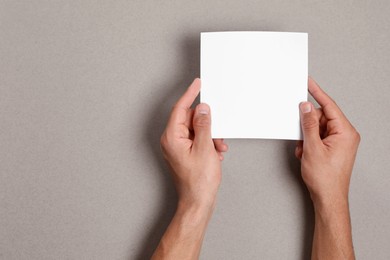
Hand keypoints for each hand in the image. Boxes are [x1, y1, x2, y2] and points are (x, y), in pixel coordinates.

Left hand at [160, 78, 227, 208]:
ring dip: (210, 136)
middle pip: (190, 120)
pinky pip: (197, 140)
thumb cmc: (198, 181)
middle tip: (217, 135)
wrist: (198, 202)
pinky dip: (208, 144)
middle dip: (207, 125)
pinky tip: (215, 154)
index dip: (190, 94)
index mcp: (172, 137)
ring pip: (196, 130)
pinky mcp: (184, 153)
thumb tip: (202, 108)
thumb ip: (203, 125)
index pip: (180, 108)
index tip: (198, 83)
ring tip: (217, 149)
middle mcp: (172, 140)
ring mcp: (177, 147)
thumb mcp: (205, 148)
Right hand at [295, 78, 359, 205]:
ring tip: (304, 151)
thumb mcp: (312, 148)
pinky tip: (306, 154)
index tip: (308, 82)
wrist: (328, 197)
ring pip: (316, 128)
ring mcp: (339, 141)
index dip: (317, 92)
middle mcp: (344, 135)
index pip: (329, 106)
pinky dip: (308, 143)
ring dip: (306, 137)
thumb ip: (308, 125)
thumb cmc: (325, 178)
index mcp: (345, 132)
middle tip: (300, 136)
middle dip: (307, 126)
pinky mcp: (332, 147)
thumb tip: (305, 107)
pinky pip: (317, 137)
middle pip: (320, 117)